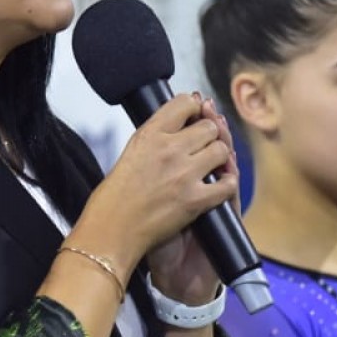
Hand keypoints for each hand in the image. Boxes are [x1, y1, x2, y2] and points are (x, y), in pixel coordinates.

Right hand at [75, 92, 237, 291]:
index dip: (195, 108)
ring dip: (220, 158)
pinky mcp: (194, 200)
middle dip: (210, 135)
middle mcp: (168, 149)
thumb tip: (176, 130)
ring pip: (221, 150)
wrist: (109, 233)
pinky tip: (218, 187)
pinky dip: (226, 185)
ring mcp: (184, 174)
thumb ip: (154, 141)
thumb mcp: (129, 156)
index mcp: (149, 135)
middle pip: (208, 127)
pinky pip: (227, 184)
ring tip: (212, 167)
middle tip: (205, 147)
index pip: (184, 103)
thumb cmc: (112, 201)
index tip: (196, 114)